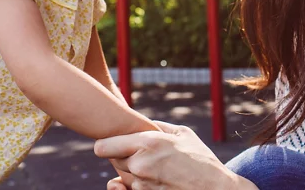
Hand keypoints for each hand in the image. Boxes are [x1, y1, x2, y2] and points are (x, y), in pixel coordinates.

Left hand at [95, 121, 256, 189]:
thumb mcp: (181, 133)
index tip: (111, 144)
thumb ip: (156, 125)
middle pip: (112, 161)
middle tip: (141, 155)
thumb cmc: (202, 160)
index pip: (103, 146)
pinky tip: (152, 181)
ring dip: (131, 174)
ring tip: (155, 169)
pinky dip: (137, 187)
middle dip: (122, 157)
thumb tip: (138, 121)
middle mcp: (140, 166)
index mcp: (147, 144)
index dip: (105, 145)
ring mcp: (143, 187)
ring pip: (123, 178)